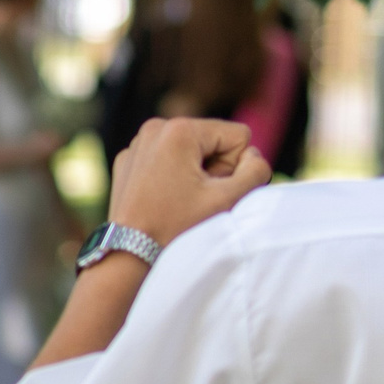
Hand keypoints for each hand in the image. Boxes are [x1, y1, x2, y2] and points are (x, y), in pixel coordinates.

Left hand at [108, 117, 270, 246]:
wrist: (128, 256)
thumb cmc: (178, 229)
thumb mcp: (227, 200)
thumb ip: (256, 171)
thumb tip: (253, 155)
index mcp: (180, 129)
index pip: (238, 136)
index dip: (234, 168)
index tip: (210, 191)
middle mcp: (155, 126)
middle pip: (213, 141)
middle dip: (213, 169)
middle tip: (194, 199)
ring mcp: (137, 143)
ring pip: (190, 151)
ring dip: (194, 174)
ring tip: (178, 201)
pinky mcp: (127, 161)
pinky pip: (165, 159)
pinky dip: (169, 177)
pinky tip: (160, 200)